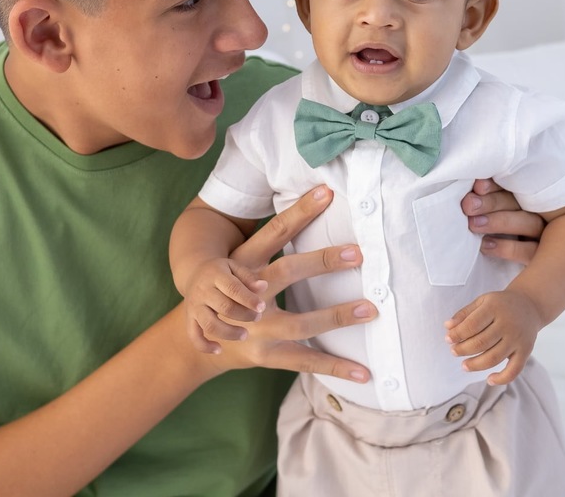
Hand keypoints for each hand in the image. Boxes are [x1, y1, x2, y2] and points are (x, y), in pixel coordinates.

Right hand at [182, 257, 268, 352]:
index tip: (262, 307)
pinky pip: (194, 335)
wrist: (194, 273)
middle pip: (224, 307)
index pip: (233, 288)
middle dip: (244, 315)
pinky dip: (204, 346)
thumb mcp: (235, 267)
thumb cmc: (223, 272)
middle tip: (257, 318)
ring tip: (244, 334)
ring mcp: (194, 306)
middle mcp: (202, 291)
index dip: (249, 299)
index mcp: (216, 275)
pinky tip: (219, 350)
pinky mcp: (189, 318)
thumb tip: (263, 287)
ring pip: (209, 324)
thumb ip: (249, 277)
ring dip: (229, 333)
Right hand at [216, 185, 376, 383]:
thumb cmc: (234, 290)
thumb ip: (274, 243)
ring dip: (337, 317)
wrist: (195, 339)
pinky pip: (305, 361)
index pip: (276, 230)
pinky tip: (363, 372)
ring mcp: (254, 328)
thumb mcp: (244, 263)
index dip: (300, 210)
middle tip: (357, 253)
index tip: (326, 192)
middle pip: (287, 272)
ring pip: (300, 323)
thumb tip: (317, 204)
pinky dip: (335, 367)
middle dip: (322, 262)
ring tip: (369, 310)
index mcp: (245, 263)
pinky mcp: (265, 355)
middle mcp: (248, 294)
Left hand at [444, 288, 543, 385]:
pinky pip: (514, 370)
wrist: (529, 305)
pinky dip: (502, 379)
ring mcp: (517, 339)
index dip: (457, 334)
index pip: (472, 325)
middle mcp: (508, 324)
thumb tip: (447, 327)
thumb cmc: (501, 304)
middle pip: (481, 342)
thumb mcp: (482, 301)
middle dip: (463, 350)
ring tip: (464, 365)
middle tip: (454, 351)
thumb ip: (464, 313)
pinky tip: (489, 380)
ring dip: (476, 365)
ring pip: (494, 358)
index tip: (448, 340)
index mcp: (494, 308)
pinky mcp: (526, 351)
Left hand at [463, 178, 544, 264]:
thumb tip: (470, 189)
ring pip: (530, 223)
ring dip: (499, 221)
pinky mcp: (545, 258)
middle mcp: (544, 212)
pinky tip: (485, 245)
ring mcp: (549, 235)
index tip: (477, 186)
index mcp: (531, 196)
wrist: (526, 272)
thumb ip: (487, 200)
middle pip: (523, 201)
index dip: (496, 184)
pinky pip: (529, 251)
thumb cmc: (500, 235)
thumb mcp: (497, 213)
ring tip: (474, 224)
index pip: (517, 184)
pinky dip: (506, 248)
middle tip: (469, 205)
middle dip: (493, 201)